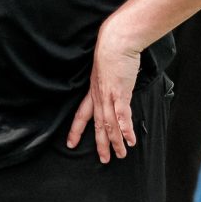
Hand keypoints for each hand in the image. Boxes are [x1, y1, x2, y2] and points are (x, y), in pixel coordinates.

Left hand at [66, 21, 140, 163]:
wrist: (115, 41)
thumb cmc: (111, 50)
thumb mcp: (103, 68)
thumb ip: (106, 79)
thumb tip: (112, 83)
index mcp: (92, 91)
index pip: (81, 114)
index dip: (76, 130)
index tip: (70, 143)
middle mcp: (98, 96)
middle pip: (97, 125)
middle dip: (100, 144)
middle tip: (104, 159)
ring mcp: (108, 96)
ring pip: (110, 125)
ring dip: (116, 142)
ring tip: (120, 155)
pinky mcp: (120, 93)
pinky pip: (122, 116)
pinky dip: (126, 130)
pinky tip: (130, 141)